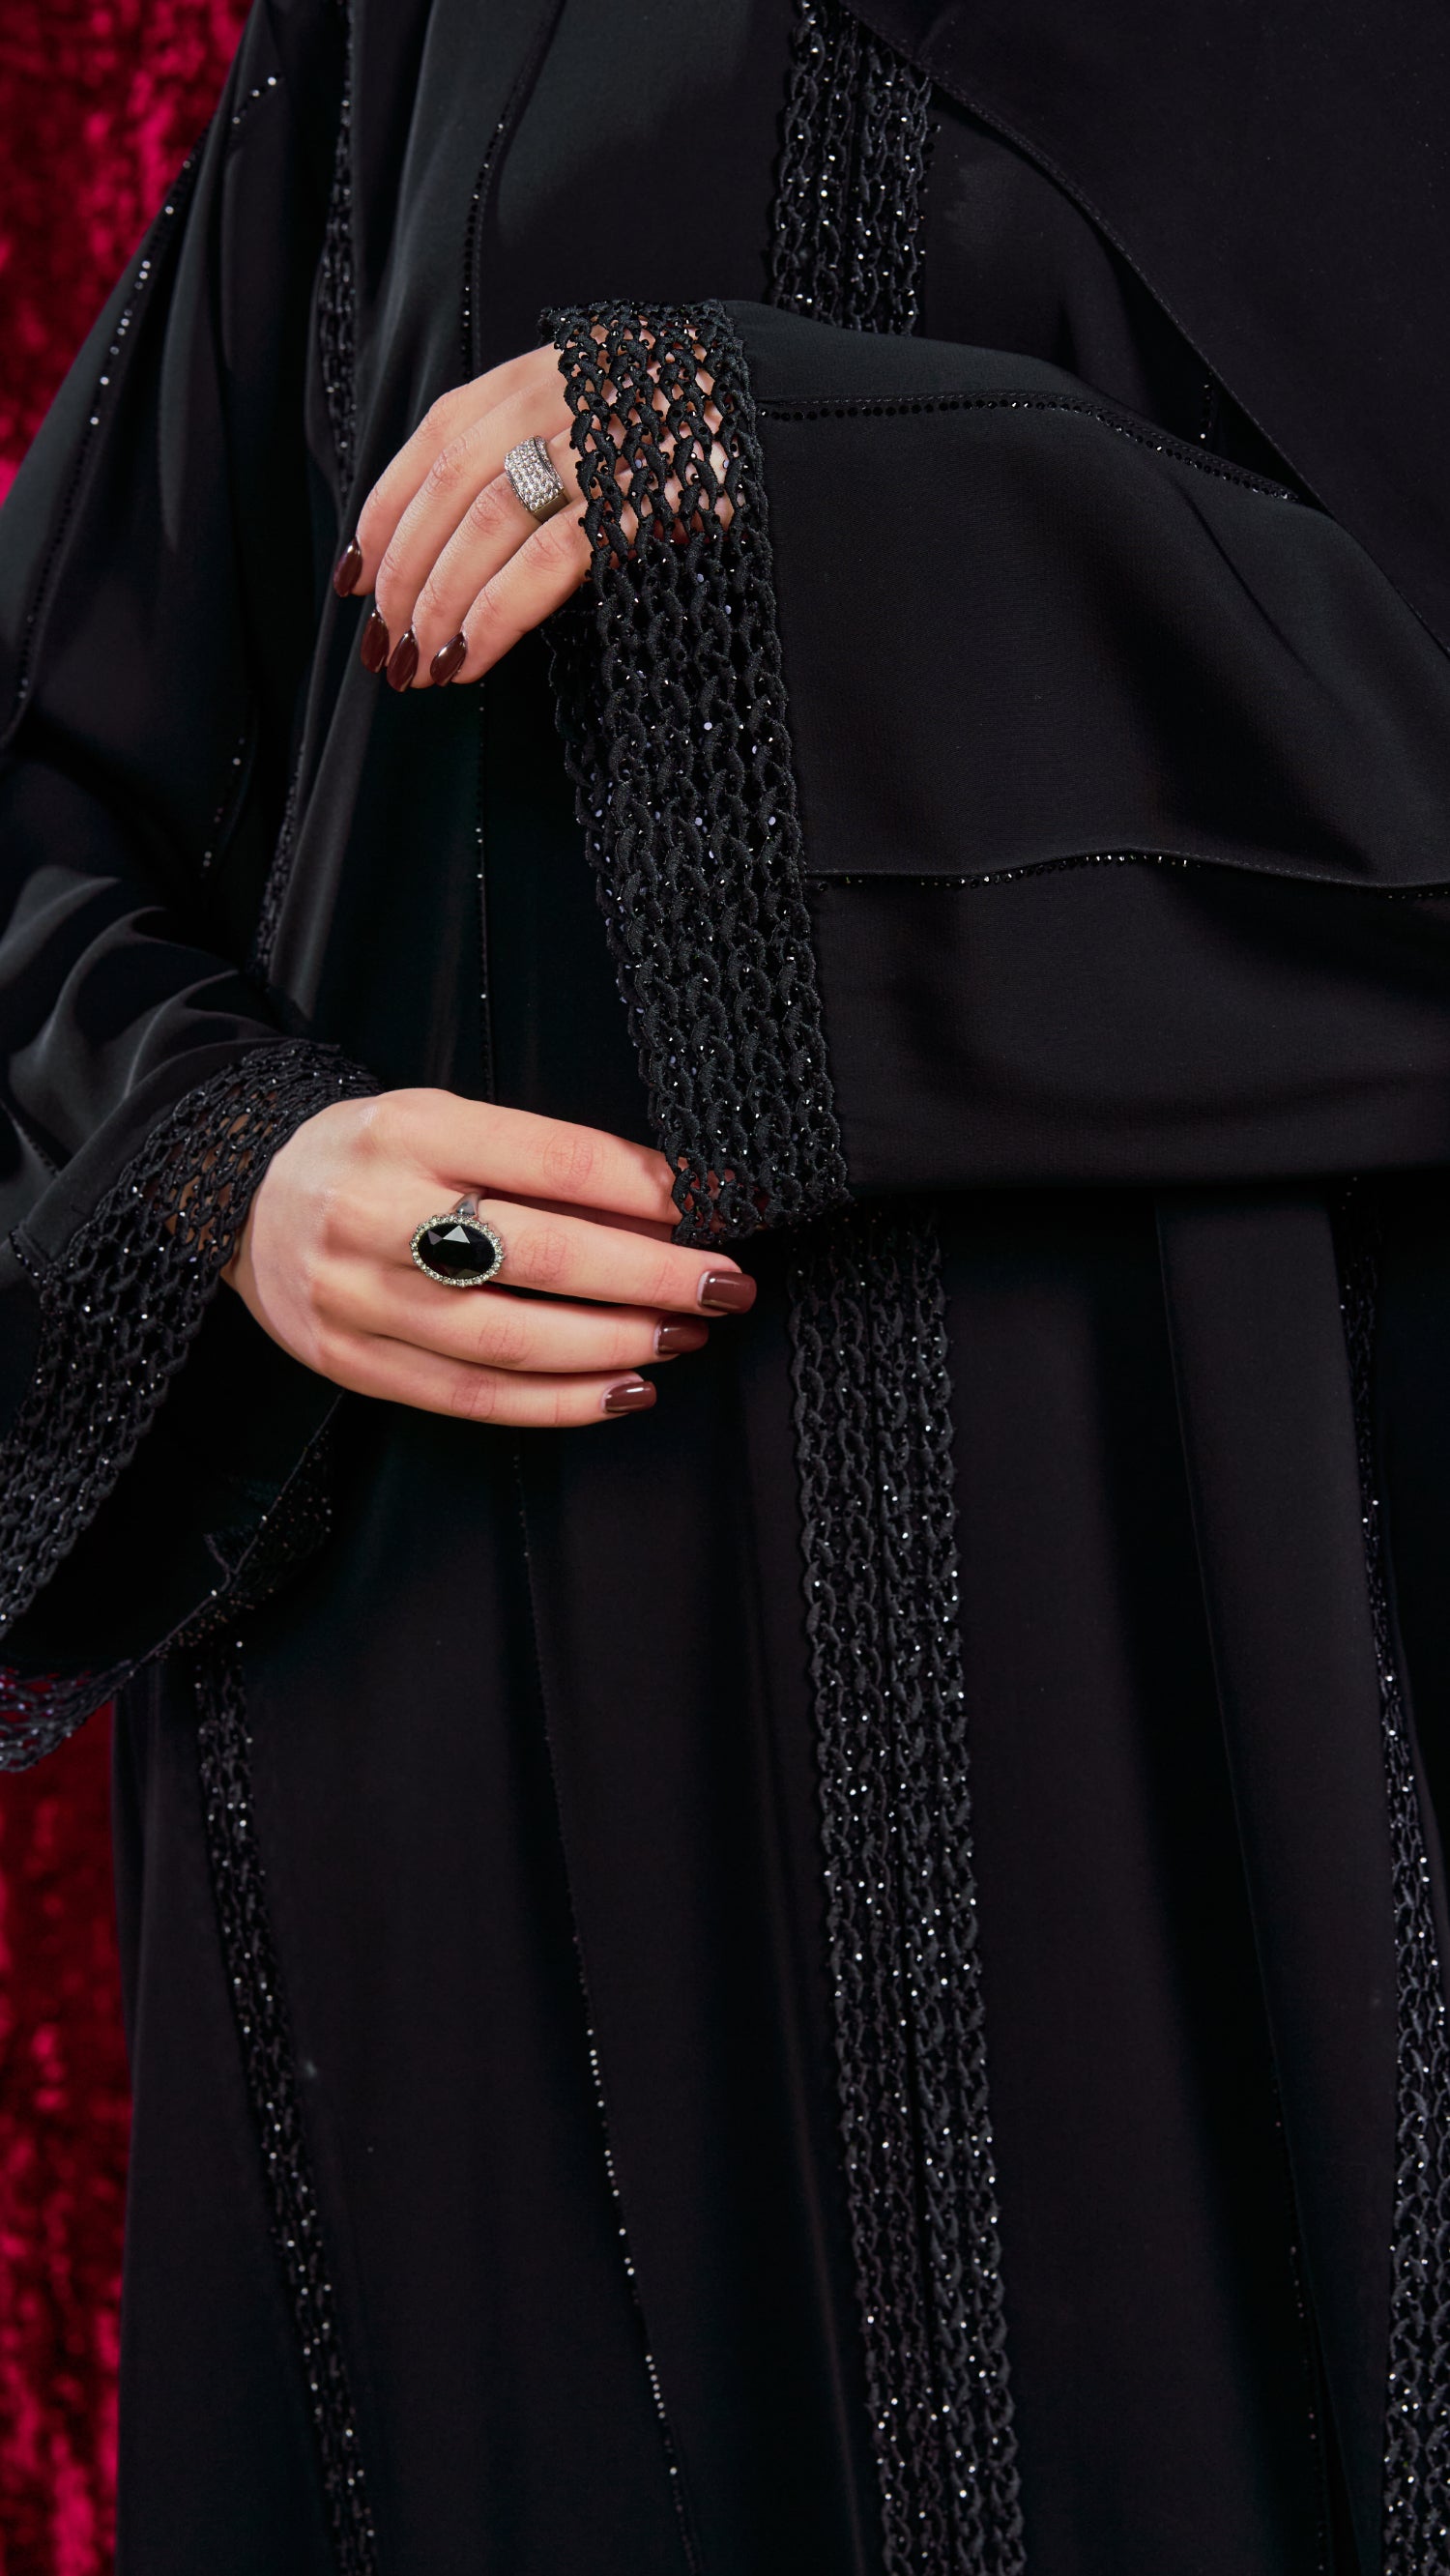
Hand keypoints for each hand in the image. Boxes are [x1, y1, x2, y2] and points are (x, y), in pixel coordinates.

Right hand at [224, 1090, 755, 1427]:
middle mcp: (380, 1214)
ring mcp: (360, 1298)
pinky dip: (561, 1402)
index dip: (641, 1190)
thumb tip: (665, 1200)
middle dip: (652, 1276)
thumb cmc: (370, 1156)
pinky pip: (475, 1397)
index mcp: (411, 1132)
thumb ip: (541, 1159)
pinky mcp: (351, 1363)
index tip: (705, 1208)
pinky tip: (623, 1389)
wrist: (236, 1195)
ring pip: (513, 1339)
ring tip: (684, 1336)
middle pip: (543, 1255)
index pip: (552, 1162)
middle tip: (724, 1284)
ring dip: (619, 1345)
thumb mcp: (444, 1120)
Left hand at [335, 334, 726, 691]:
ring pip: (489, 521)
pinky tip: (470, 657)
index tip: (352, 577)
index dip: (383, 511)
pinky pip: (550, 557)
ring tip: (419, 666)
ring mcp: (604, 441)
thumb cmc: (690, 437)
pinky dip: (497, 612)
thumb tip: (451, 545)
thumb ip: (533, 450)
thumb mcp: (599, 416)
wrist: (792, 415)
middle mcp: (561, 395)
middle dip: (404, 575)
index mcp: (539, 374)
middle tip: (382, 646)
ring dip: (441, 603)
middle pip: (451, 485)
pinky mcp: (645, 494)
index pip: (435, 439)